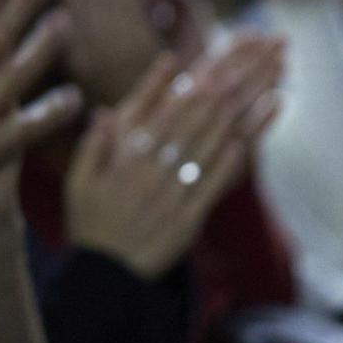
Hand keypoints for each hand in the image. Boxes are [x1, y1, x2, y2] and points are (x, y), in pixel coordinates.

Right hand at [65, 37, 283, 278]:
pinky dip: (228, 163)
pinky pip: (211, 187)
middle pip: (194, 123)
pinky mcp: (189, 219)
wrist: (106, 277)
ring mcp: (173, 195)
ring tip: (265, 92)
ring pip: (209, 149)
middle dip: (226, 91)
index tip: (213, 65)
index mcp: (125, 160)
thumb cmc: (90, 224)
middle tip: (251, 66)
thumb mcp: (78, 182)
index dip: (190, 88)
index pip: (163, 114)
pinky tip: (244, 141)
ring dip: (239, 119)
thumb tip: (105, 112)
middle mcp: (152, 173)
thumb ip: (93, 146)